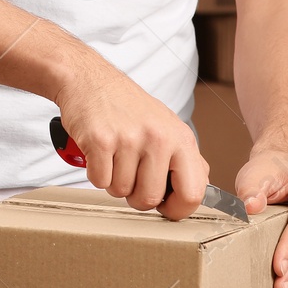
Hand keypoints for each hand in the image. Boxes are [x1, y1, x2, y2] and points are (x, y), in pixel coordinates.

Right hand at [56, 59, 208, 218]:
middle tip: (130, 176)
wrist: (88, 78)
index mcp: (180, 137)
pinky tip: (99, 153)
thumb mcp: (166, 125)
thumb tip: (199, 189)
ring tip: (114, 156)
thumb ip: (184, 158)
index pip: (193, 193)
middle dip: (136, 196)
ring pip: (122, 191)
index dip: (177, 209)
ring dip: (114, 181)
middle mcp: (158, 137)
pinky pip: (99, 181)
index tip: (165, 206)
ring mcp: (129, 138)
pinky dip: (96, 173)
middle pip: (150, 198)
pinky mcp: (101, 140)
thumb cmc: (126, 104)